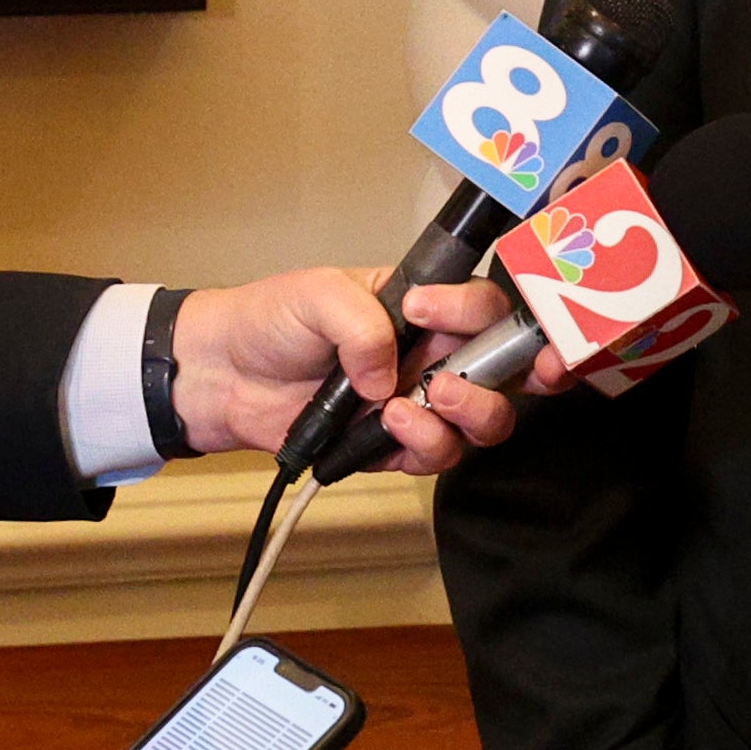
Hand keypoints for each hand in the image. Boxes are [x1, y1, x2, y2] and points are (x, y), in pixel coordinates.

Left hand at [172, 272, 564, 474]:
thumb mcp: (317, 295)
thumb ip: (362, 324)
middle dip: (528, 373)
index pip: (484, 306)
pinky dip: (424, 444)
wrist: (222, 376)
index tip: (425, 311)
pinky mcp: (395, 448)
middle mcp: (434, 355)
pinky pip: (437, 455)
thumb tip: (390, 378)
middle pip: (510, 369)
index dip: (476, 311)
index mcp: (426, 307)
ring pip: (485, 420)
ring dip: (468, 412)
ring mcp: (419, 403)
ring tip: (414, 402)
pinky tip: (388, 423)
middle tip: (480, 375)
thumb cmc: (271, 320)